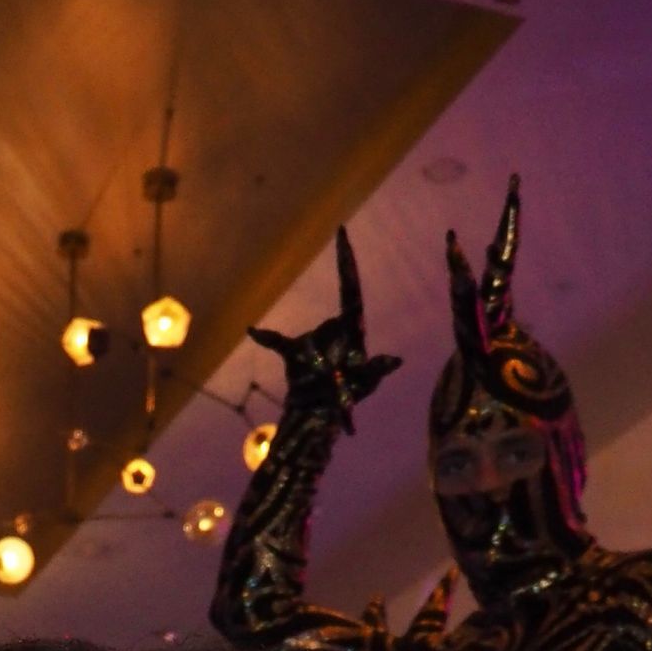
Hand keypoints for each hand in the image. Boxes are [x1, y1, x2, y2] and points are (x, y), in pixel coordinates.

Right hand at [248, 230, 400, 435]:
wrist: (318, 417)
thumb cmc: (346, 400)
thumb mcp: (364, 386)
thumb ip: (376, 371)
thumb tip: (398, 361)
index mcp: (353, 329)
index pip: (349, 287)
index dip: (346, 261)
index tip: (342, 233)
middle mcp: (333, 329)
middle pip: (329, 327)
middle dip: (333, 353)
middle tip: (335, 381)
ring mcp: (312, 339)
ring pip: (309, 343)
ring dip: (314, 368)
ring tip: (322, 388)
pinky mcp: (293, 352)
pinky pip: (278, 341)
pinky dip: (266, 337)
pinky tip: (253, 331)